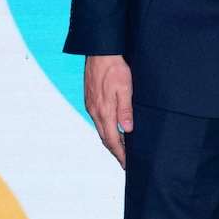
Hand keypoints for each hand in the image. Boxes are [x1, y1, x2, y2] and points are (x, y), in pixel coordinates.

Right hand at [85, 54, 133, 168]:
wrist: (99, 54)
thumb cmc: (115, 70)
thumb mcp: (125, 89)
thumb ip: (125, 110)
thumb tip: (127, 130)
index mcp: (104, 112)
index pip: (112, 139)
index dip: (120, 153)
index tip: (127, 164)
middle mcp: (95, 112)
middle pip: (105, 138)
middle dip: (116, 151)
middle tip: (125, 161)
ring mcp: (91, 107)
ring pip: (101, 130)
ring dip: (110, 141)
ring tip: (121, 149)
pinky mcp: (90, 101)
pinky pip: (98, 121)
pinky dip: (106, 130)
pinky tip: (113, 130)